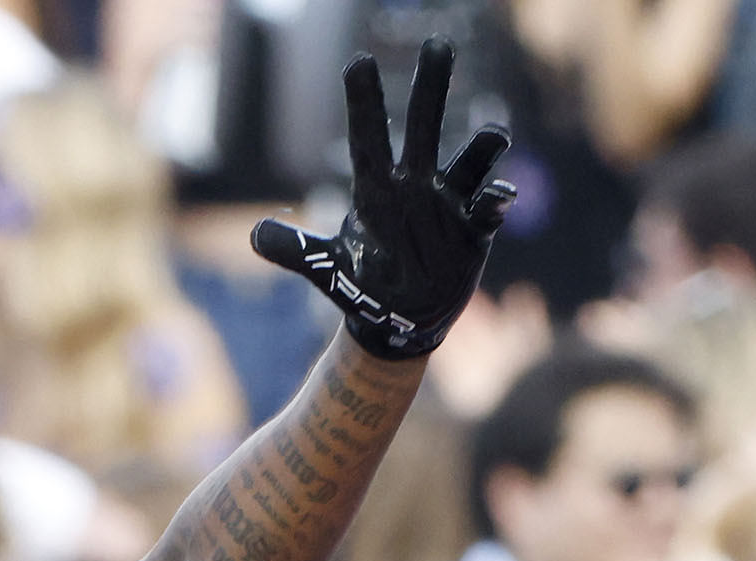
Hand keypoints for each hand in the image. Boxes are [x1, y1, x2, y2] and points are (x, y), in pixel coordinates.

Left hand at [247, 51, 511, 363]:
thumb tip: (256, 236)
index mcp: (377, 189)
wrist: (398, 318)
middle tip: (439, 45)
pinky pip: (488, 210)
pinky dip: (496, 201)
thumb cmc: (362, 284)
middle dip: (431, 89)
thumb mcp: (325, 268)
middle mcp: (415, 185)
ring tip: (494, 136)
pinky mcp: (473, 231)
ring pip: (468, 165)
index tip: (359, 62)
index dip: (363, 102)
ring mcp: (448, 205)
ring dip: (482, 149)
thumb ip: (295, 250)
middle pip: (423, 129)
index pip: (368, 137)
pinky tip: (500, 194)